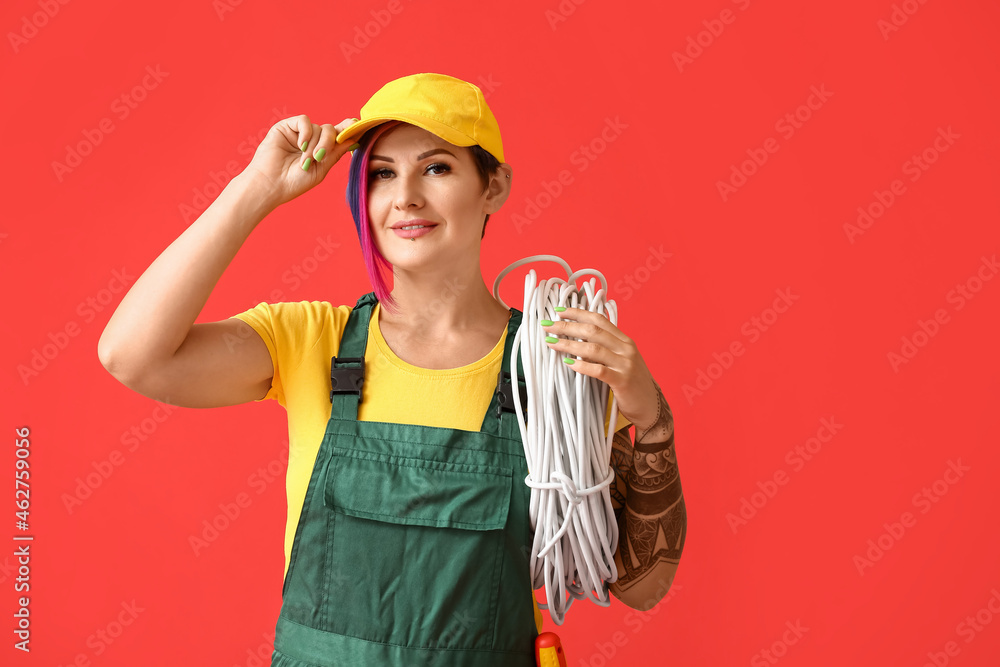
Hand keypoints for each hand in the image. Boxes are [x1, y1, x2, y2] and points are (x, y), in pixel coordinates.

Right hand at [242, 114, 358, 207]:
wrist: (271, 185)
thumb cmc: (294, 182)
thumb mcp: (321, 169)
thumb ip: (336, 153)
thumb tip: (353, 139)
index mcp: (321, 150)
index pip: (337, 136)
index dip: (347, 129)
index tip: (357, 125)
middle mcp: (311, 140)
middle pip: (330, 130)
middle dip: (329, 143)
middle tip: (319, 158)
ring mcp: (299, 133)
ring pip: (319, 128)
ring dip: (315, 145)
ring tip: (304, 161)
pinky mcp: (286, 127)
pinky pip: (305, 121)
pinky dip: (307, 133)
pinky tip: (301, 145)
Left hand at [541, 307, 659, 432]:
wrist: (651, 406)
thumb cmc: (632, 383)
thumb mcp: (621, 360)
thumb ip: (605, 348)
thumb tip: (576, 339)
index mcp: (624, 340)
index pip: (599, 319)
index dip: (578, 313)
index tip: (559, 310)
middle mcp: (626, 348)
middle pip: (593, 331)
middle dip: (567, 326)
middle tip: (548, 326)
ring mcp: (625, 364)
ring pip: (593, 348)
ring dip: (569, 344)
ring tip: (552, 343)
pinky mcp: (622, 381)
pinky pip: (599, 370)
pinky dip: (582, 365)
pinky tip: (568, 363)